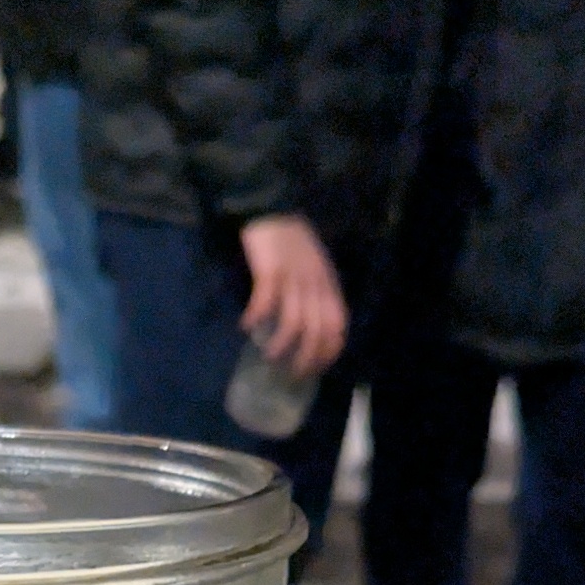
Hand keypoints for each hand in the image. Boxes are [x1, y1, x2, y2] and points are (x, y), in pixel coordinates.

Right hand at [240, 215, 348, 376]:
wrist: (272, 209)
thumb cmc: (291, 243)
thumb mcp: (314, 269)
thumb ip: (315, 295)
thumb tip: (308, 331)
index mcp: (327, 284)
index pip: (338, 325)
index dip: (329, 351)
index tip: (315, 369)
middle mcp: (315, 283)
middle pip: (318, 331)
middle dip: (306, 359)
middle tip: (291, 374)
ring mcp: (294, 277)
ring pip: (294, 322)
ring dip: (281, 345)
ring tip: (269, 356)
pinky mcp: (271, 270)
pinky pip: (266, 301)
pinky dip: (256, 318)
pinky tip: (246, 327)